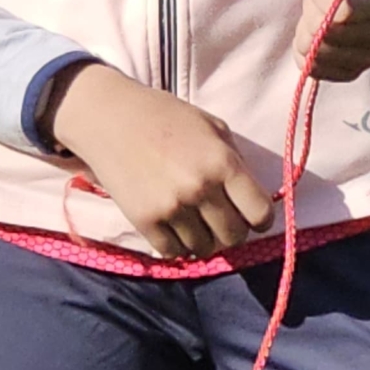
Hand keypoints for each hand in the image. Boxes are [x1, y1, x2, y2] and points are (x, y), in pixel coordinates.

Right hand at [47, 64, 272, 257]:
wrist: (110, 118)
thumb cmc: (166, 117)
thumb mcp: (212, 128)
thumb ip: (236, 162)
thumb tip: (254, 199)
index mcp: (222, 162)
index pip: (260, 214)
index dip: (259, 219)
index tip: (250, 215)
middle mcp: (200, 188)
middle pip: (234, 237)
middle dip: (232, 230)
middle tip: (220, 218)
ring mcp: (171, 207)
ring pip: (205, 249)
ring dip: (204, 239)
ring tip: (194, 220)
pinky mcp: (145, 221)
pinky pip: (174, 252)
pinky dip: (178, 244)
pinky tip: (174, 226)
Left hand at [294, 0, 369, 82]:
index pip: (343, 12)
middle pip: (327, 34)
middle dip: (312, 13)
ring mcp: (368, 57)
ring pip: (319, 55)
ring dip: (307, 33)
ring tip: (320, 16)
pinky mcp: (351, 73)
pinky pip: (317, 71)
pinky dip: (307, 53)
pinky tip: (316, 35)